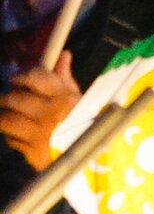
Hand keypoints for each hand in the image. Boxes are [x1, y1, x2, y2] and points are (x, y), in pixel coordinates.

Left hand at [0, 54, 79, 170]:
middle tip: (6, 97)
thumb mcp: (76, 97)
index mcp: (64, 96)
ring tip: (7, 114)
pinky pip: (11, 139)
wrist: (86, 158)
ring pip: (8, 119)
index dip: (21, 76)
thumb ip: (64, 77)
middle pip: (17, 98)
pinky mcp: (32, 152)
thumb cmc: (81, 122)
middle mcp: (51, 113)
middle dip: (8, 96)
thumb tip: (63, 55)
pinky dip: (10, 135)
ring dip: (4, 115)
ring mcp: (40, 134)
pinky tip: (17, 134)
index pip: (35, 77)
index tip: (15, 79)